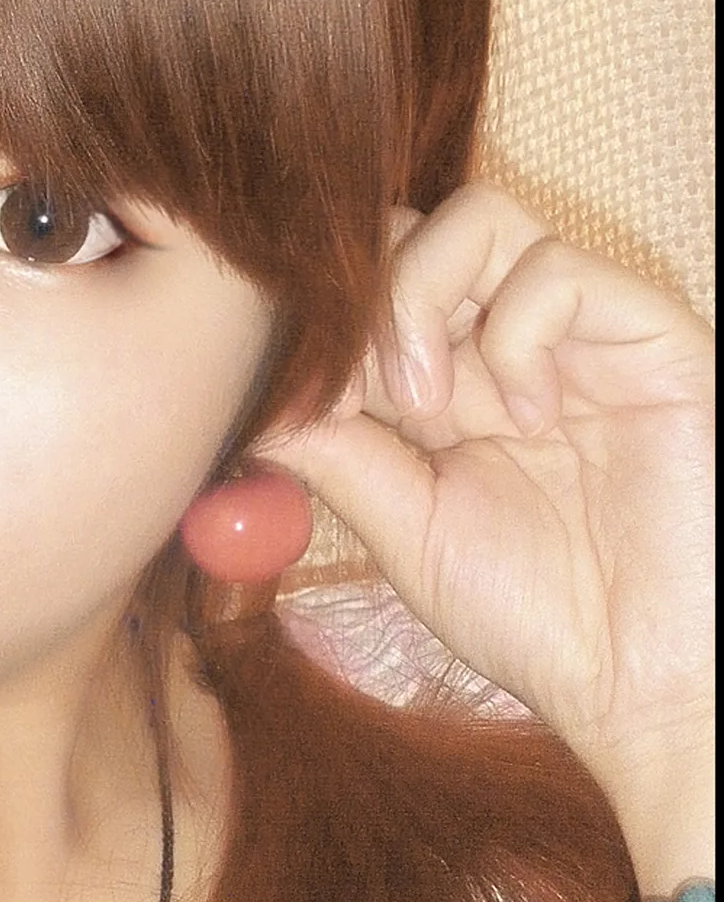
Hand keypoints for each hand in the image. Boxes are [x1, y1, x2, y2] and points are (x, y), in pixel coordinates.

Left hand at [259, 183, 714, 816]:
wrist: (650, 684)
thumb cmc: (539, 617)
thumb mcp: (406, 532)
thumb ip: (335, 455)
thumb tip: (251, 402)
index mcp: (444, 378)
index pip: (361, 284)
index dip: (318, 325)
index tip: (297, 403)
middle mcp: (504, 338)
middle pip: (406, 229)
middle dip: (360, 299)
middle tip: (361, 400)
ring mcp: (576, 330)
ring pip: (476, 217)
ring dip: (420, 301)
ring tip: (430, 407)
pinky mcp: (648, 334)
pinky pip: (556, 269)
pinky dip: (515, 336)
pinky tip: (530, 419)